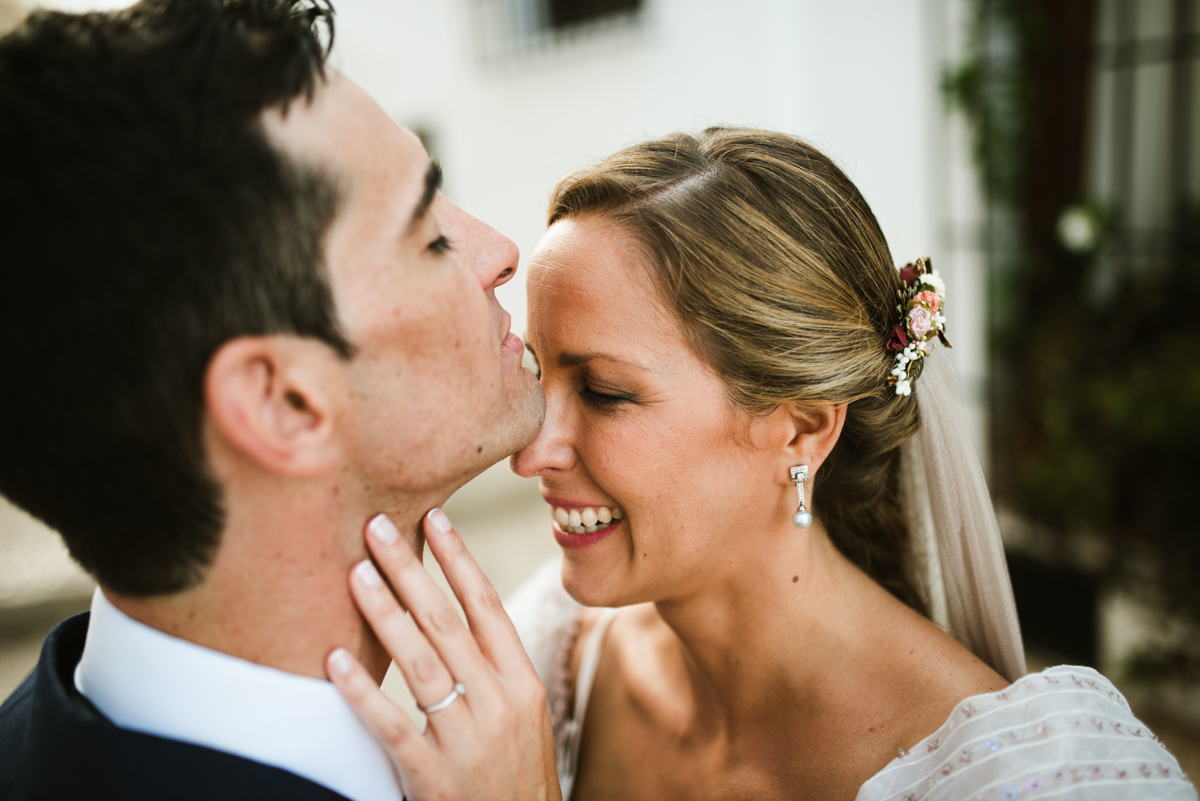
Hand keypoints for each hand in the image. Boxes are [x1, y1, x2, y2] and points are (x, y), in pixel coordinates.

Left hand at [326, 509, 560, 800]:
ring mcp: (469, 742)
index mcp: (523, 684)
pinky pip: (392, 728)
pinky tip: (335, 660)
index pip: (487, 606)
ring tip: (355, 573)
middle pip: (448, 623)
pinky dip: (363, 692)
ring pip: (421, 664)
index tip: (434, 517)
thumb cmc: (514, 777)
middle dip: (410, 570)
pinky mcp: (436, 779)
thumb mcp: (521, 718)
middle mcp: (499, 705)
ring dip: (385, 613)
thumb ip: (490, 671)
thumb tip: (447, 614)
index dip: (460, 559)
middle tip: (376, 527)